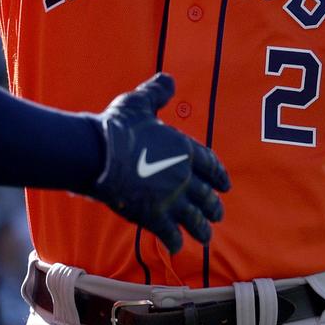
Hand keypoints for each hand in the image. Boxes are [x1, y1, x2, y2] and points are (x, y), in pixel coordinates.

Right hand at [87, 74, 229, 252]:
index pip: (210, 165)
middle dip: (213, 206)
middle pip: (206, 195)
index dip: (219, 176)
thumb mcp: (139, 102)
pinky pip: (170, 233)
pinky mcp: (152, 216)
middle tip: (217, 214)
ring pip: (194, 219)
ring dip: (201, 228)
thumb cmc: (118, 127)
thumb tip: (168, 78)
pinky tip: (176, 246)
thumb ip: (157, 92)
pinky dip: (174, 241)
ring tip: (205, 236)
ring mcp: (170, 199)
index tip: (225, 185)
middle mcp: (183, 176)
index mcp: (184, 149)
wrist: (98, 154)